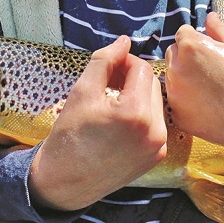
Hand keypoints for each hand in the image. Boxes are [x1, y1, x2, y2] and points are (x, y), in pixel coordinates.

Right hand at [28, 36, 167, 210]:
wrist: (65, 181)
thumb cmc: (70, 135)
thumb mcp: (82, 91)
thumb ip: (104, 61)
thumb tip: (124, 41)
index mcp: (136, 114)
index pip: (141, 69)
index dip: (124, 61)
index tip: (108, 66)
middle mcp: (154, 131)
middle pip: (152, 84)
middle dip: (131, 77)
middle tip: (107, 82)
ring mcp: (158, 146)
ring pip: (156, 102)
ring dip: (137, 94)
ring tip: (112, 100)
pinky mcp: (157, 156)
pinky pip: (156, 123)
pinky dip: (141, 115)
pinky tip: (119, 120)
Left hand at [164, 12, 223, 159]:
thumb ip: (219, 30)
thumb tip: (209, 16)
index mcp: (191, 47)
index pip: (182, 34)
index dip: (198, 40)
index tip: (212, 51)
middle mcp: (177, 70)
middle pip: (173, 55)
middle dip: (188, 57)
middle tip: (213, 70)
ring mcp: (176, 96)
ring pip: (173, 79)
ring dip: (186, 79)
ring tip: (213, 89)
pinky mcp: (178, 117)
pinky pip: (176, 102)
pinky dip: (188, 102)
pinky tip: (210, 106)